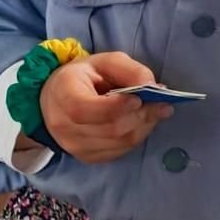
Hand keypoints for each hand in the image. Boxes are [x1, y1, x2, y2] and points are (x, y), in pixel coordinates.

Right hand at [38, 50, 173, 163]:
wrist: (58, 98)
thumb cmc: (84, 76)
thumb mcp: (106, 61)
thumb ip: (131, 71)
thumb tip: (153, 87)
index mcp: (63, 94)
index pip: (86, 109)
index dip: (117, 107)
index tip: (139, 98)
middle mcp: (63, 125)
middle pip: (110, 129)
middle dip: (141, 116)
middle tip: (161, 104)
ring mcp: (73, 146)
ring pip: (119, 143)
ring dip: (144, 127)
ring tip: (155, 111)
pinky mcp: (86, 157)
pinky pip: (119, 152)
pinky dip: (136, 137)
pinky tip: (140, 123)